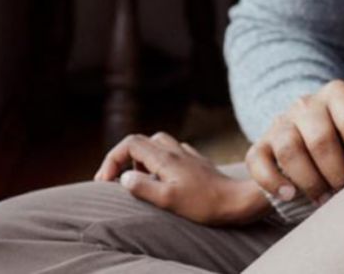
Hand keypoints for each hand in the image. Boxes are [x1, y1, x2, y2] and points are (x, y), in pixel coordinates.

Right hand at [94, 131, 270, 224]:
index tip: (105, 182)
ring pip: (157, 145)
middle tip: (117, 182)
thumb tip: (124, 178)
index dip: (112, 159)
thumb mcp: (168, 199)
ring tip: (138, 181)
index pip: (130, 143)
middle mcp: (175, 151)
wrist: (238, 200)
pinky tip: (163, 178)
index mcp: (165, 158)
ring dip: (141, 159)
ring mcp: (187, 155)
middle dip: (123, 158)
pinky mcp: (196, 163)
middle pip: (141, 141)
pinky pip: (171, 153)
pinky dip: (159, 162)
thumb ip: (143, 187)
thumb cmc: (203, 203)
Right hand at [244, 80, 343, 205]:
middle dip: (337, 173)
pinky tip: (290, 195)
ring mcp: (280, 122)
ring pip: (290, 150)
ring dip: (310, 181)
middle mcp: (306, 103)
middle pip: (321, 139)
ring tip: (323, 199)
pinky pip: (259, 163)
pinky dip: (274, 182)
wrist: (309, 139)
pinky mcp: (259, 145)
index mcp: (337, 93)